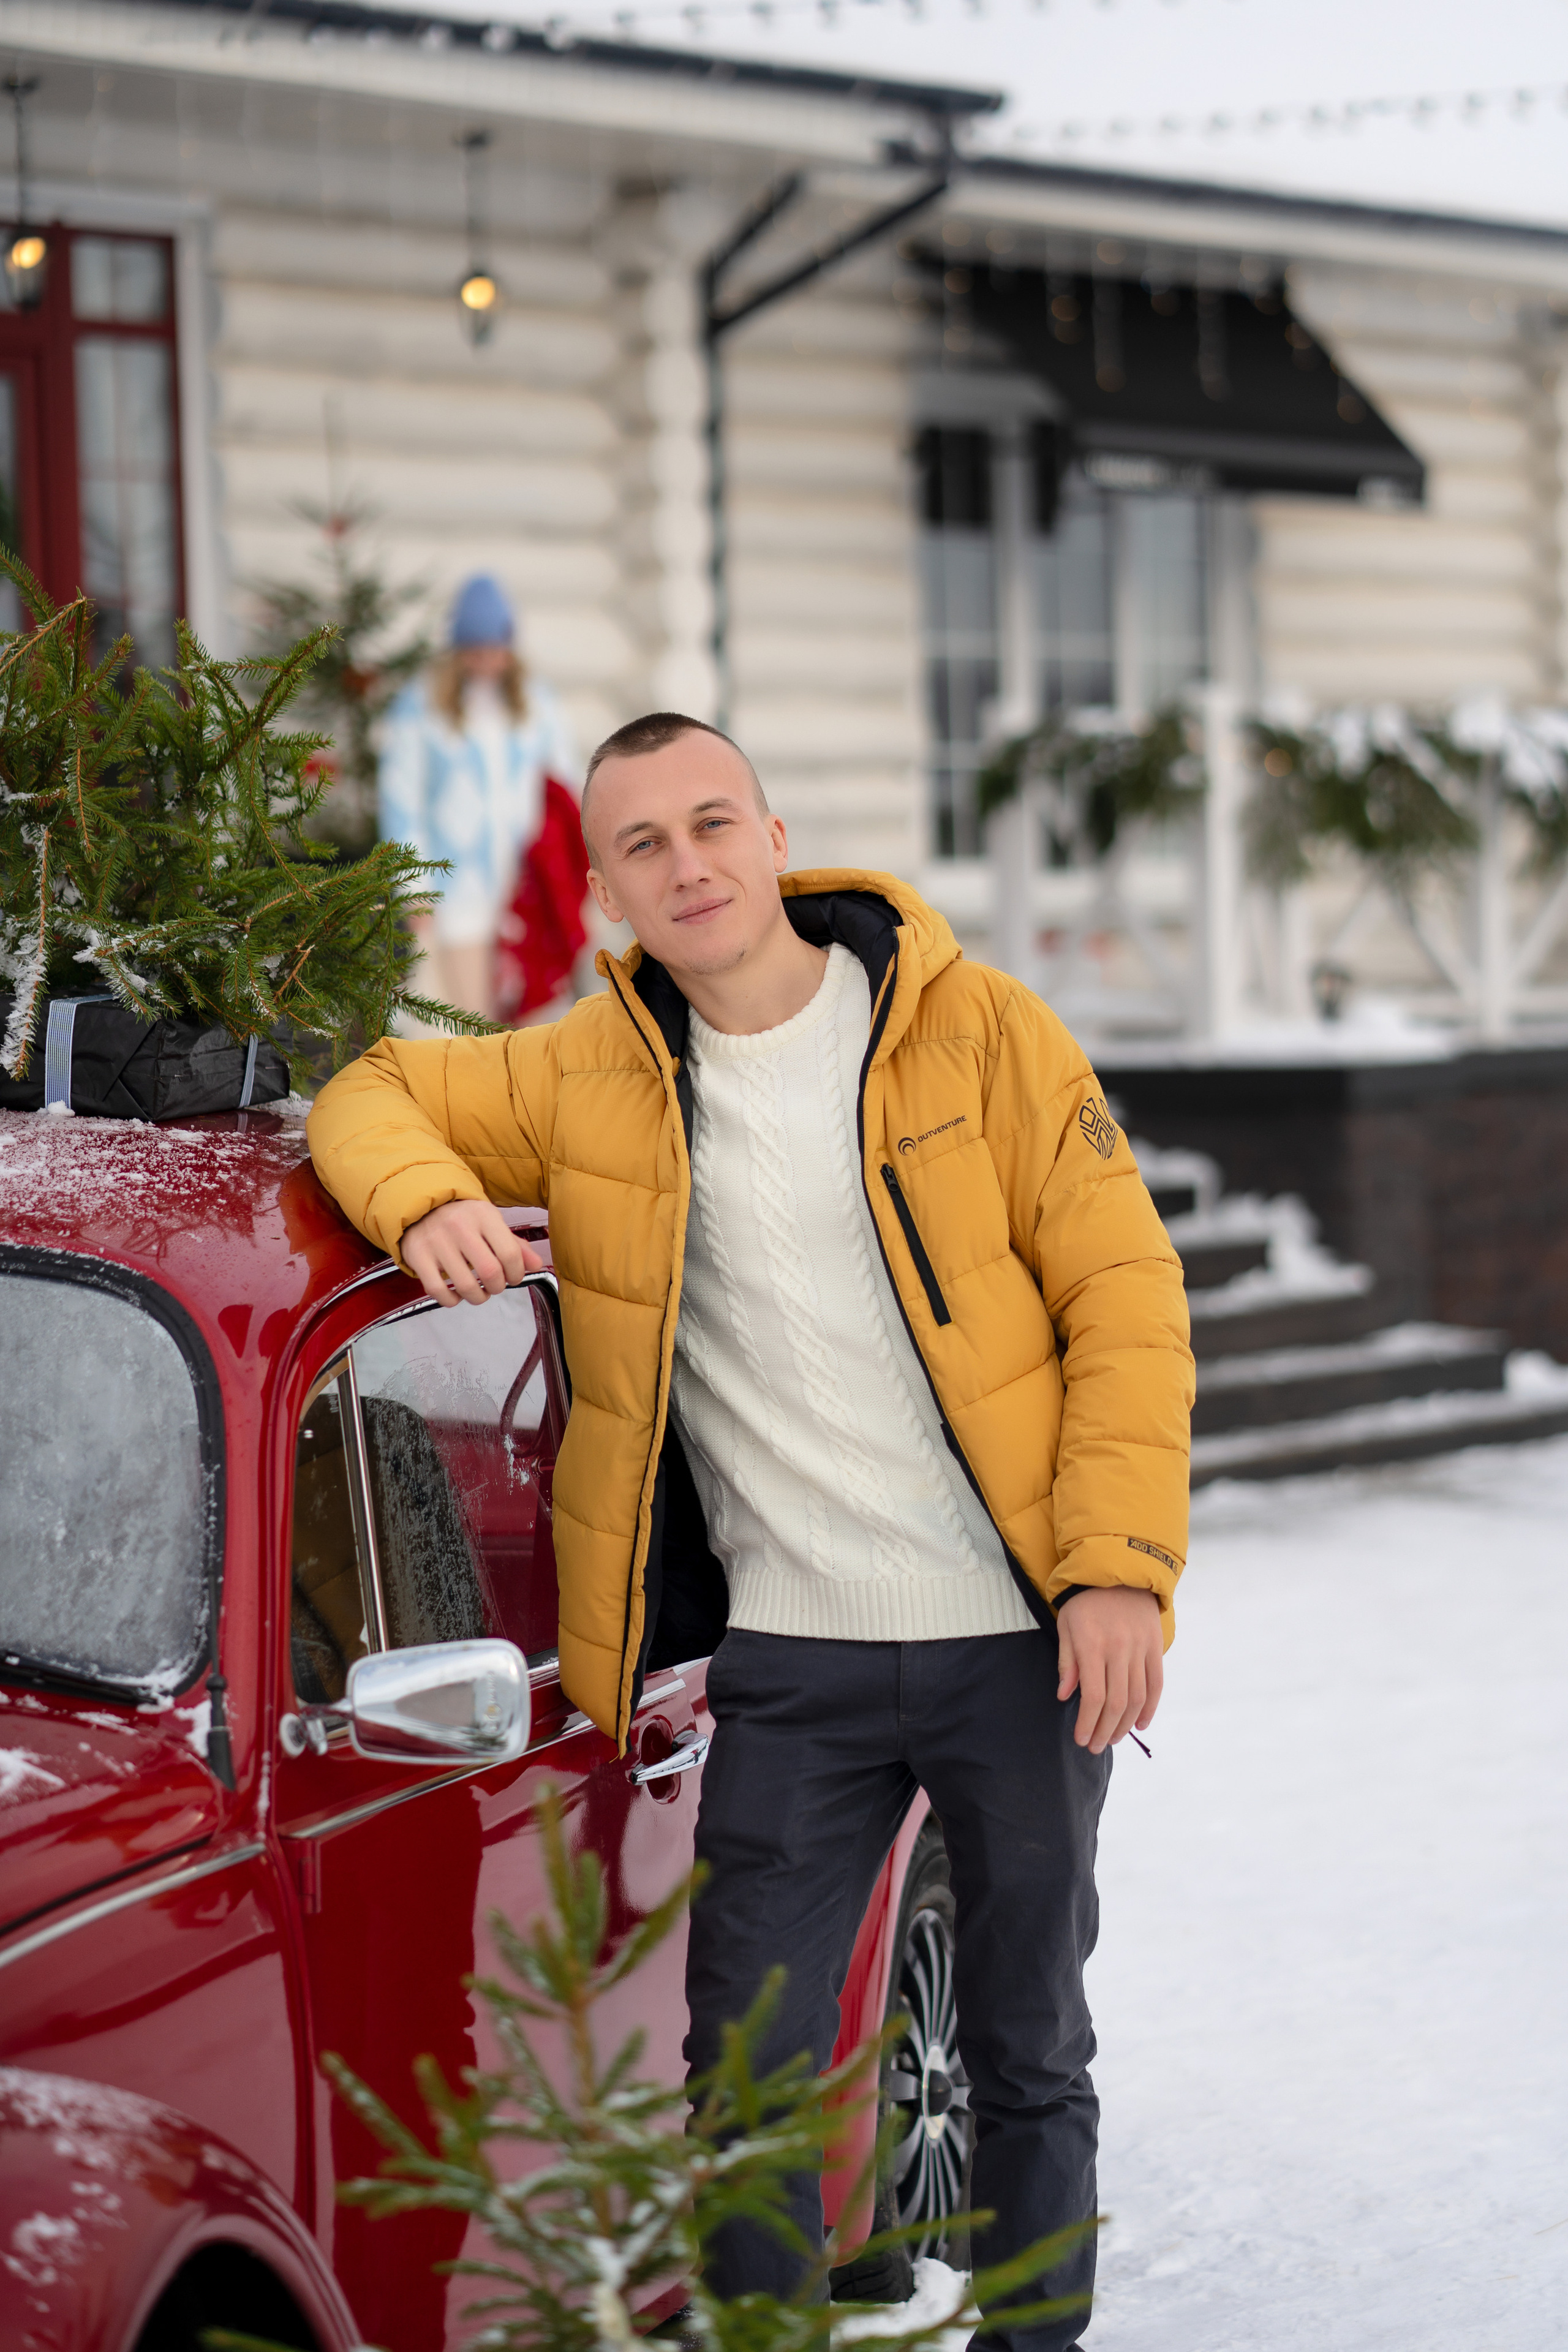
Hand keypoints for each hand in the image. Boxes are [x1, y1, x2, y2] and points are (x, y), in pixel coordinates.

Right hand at [400, 1199, 543, 1305]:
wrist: (423, 1207)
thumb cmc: (464, 1219)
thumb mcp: (492, 1223)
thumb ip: (515, 1245)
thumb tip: (536, 1265)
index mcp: (483, 1215)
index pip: (510, 1254)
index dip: (517, 1273)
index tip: (513, 1277)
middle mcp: (459, 1226)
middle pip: (490, 1273)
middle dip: (498, 1287)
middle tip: (495, 1285)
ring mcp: (436, 1241)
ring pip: (465, 1286)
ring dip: (478, 1297)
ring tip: (479, 1292)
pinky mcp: (418, 1256)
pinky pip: (438, 1291)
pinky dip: (451, 1300)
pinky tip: (457, 1295)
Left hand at [1056, 1587, 1163, 1754]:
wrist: (1119, 1570)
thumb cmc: (1084, 1601)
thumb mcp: (1066, 1626)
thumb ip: (1067, 1662)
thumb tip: (1065, 1697)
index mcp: (1093, 1645)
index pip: (1094, 1696)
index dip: (1087, 1723)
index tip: (1081, 1739)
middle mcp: (1119, 1649)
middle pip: (1117, 1703)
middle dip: (1105, 1730)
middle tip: (1095, 1746)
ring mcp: (1140, 1648)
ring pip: (1138, 1698)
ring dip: (1126, 1724)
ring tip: (1113, 1738)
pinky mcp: (1155, 1647)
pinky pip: (1156, 1684)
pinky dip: (1150, 1708)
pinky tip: (1140, 1724)